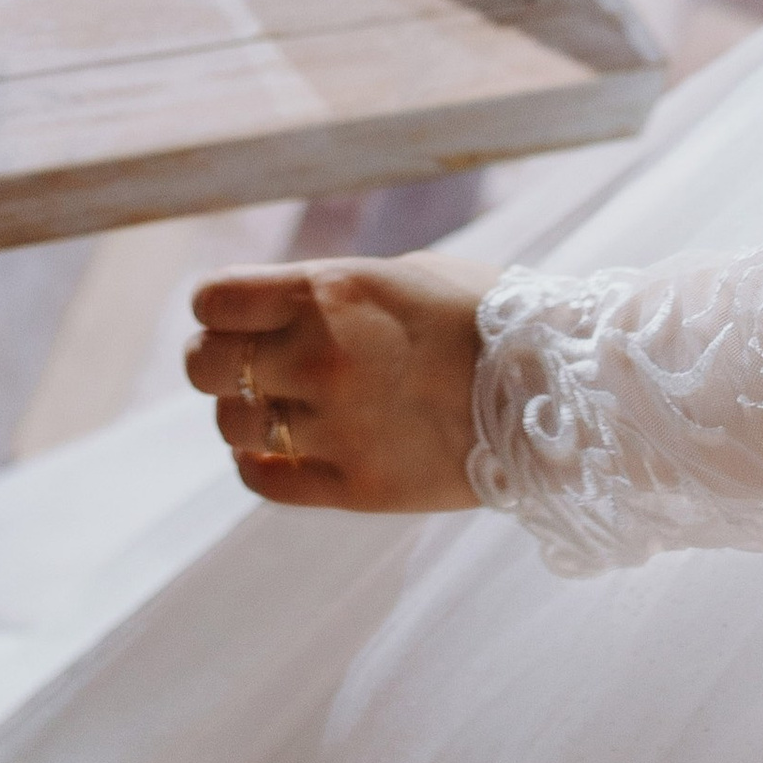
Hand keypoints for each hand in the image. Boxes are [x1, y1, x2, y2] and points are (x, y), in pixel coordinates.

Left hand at [187, 259, 485, 510]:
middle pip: (205, 366)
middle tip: (246, 366)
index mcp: (329, 291)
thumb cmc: (482, 316)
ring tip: (281, 409)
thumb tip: (275, 308)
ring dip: (245, 415)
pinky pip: (263, 479)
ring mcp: (335, 426)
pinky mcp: (355, 485)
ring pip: (231, 426)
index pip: (212, 301)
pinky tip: (283, 450)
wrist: (557, 391)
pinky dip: (259, 463)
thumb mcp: (398, 276)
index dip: (215, 310)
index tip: (233, 317)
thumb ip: (329, 294)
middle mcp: (319, 356)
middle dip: (216, 363)